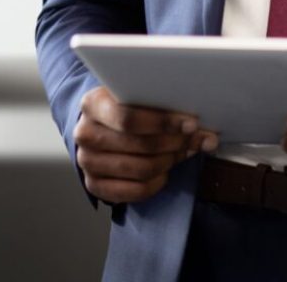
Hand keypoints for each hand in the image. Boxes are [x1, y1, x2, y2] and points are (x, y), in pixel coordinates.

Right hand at [73, 86, 218, 202]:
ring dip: (169, 161)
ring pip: (140, 168)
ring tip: (183, 152)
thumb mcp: (133, 96)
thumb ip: (161, 105)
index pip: (128, 118)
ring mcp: (87, 161)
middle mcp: (84, 133)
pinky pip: (135, 191)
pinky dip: (157, 183)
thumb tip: (202, 130)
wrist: (97, 127)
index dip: (163, 123)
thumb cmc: (122, 107)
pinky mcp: (94, 185)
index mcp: (92, 103)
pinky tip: (166, 171)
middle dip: (174, 142)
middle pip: (139, 144)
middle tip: (195, 139)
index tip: (190, 124)